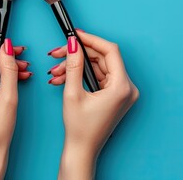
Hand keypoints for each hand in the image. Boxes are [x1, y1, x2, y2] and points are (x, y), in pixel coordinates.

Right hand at [47, 30, 138, 179]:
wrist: (82, 149)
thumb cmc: (80, 129)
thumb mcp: (73, 93)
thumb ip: (74, 65)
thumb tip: (74, 44)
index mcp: (122, 87)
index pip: (110, 51)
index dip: (91, 40)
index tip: (75, 34)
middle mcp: (127, 88)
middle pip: (103, 58)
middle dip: (78, 55)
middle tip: (57, 53)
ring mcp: (122, 92)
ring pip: (98, 67)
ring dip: (76, 66)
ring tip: (56, 72)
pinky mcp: (116, 95)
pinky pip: (99, 77)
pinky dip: (82, 75)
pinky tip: (63, 78)